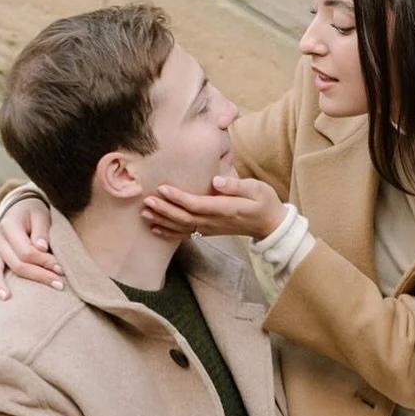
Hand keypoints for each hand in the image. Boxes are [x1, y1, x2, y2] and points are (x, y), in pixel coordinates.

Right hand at [0, 197, 61, 303]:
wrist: (20, 209)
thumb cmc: (33, 213)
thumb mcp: (41, 215)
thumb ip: (41, 231)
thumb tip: (41, 247)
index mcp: (9, 226)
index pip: (26, 251)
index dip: (44, 261)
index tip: (61, 269)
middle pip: (16, 264)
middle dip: (38, 276)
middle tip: (59, 285)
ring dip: (1, 286)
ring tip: (7, 298)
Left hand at [142, 175, 285, 241]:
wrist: (270, 225)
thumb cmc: (264, 202)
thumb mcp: (257, 189)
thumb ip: (236, 185)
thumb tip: (216, 181)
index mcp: (225, 209)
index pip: (197, 204)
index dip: (179, 198)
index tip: (163, 188)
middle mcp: (214, 221)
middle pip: (185, 217)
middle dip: (164, 210)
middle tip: (147, 201)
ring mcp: (210, 228)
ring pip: (182, 227)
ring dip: (162, 221)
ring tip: (144, 214)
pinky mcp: (208, 231)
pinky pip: (185, 234)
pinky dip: (169, 233)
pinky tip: (155, 229)